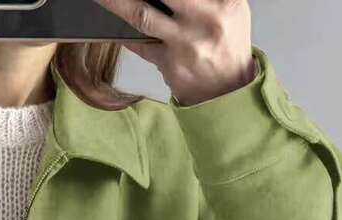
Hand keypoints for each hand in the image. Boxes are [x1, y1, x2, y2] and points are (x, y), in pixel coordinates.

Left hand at [92, 0, 256, 106]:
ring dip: (117, 4)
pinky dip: (126, 33)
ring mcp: (185, 44)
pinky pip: (141, 45)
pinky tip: (112, 26)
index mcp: (225, 2)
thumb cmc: (225, 42)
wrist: (228, 88)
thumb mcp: (230, 7)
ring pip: (143, 17)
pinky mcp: (170, 64)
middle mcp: (205, 20)